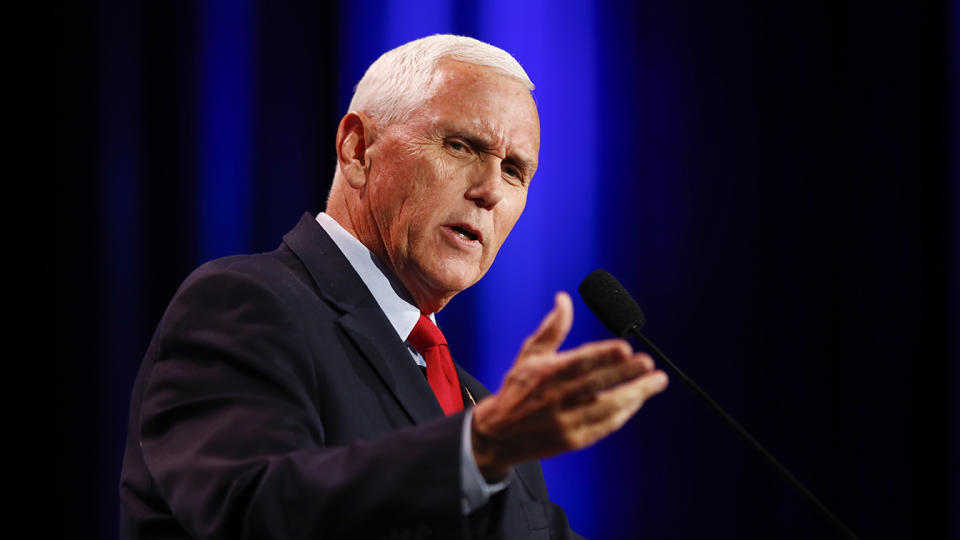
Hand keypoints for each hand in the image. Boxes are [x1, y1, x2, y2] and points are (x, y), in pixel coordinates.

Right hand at [471, 291, 668, 480]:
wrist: (500, 433)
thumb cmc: (519, 387)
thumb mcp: (530, 355)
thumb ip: (552, 329)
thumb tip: (564, 299)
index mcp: (547, 373)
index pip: (580, 363)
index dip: (603, 356)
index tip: (626, 348)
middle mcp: (557, 397)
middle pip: (598, 384)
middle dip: (626, 374)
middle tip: (649, 364)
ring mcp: (565, 421)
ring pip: (607, 407)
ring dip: (635, 394)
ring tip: (656, 382)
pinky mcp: (572, 441)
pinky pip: (604, 426)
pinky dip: (622, 413)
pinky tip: (636, 400)